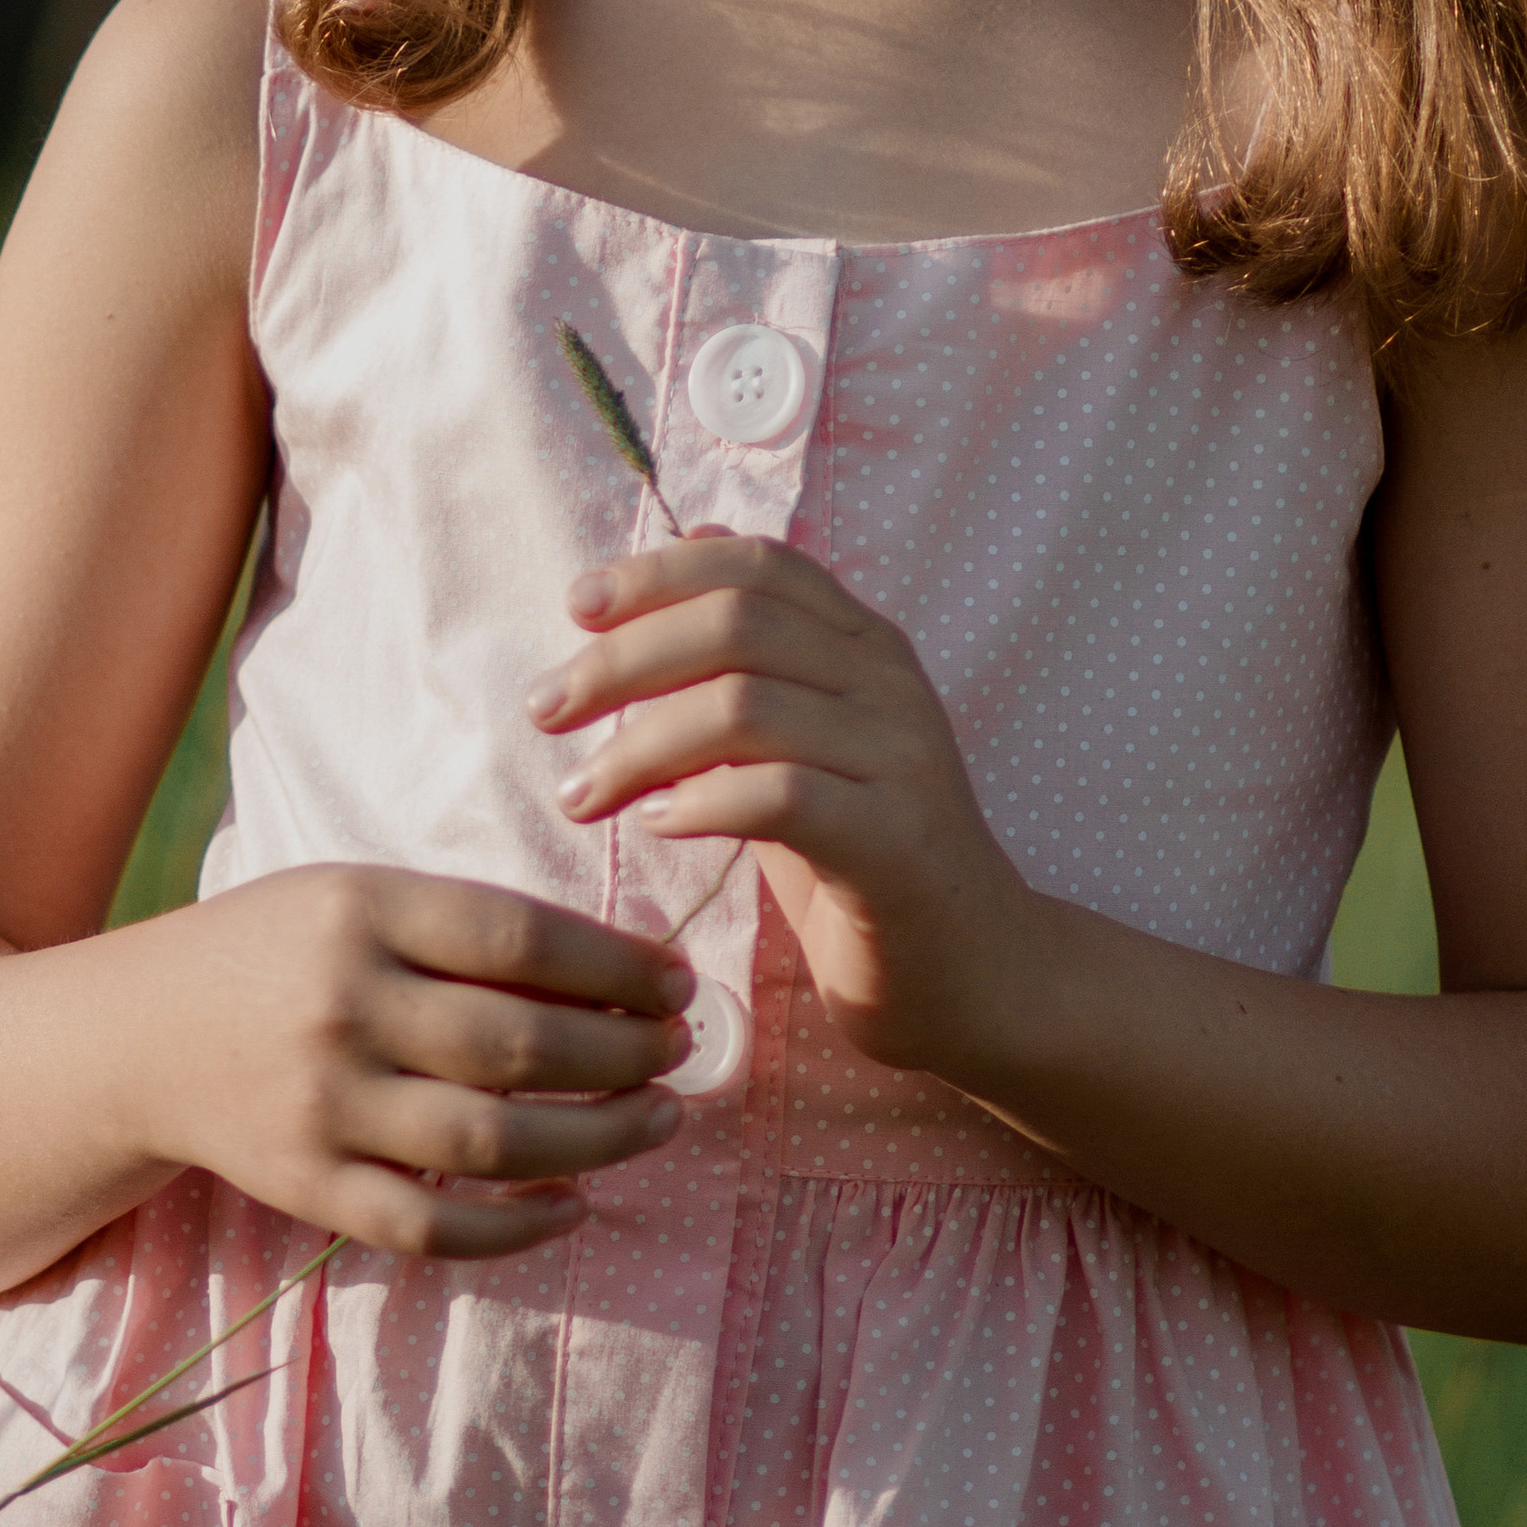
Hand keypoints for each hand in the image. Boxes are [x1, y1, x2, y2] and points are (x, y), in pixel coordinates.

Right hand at [127, 864, 690, 1259]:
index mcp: (361, 912)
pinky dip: (515, 1228)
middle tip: (679, 1054)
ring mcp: (323, 1108)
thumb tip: (613, 969)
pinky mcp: (309, 1189)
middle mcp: (342, 1008)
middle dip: (623, 1054)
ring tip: (657, 1121)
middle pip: (518, 1045)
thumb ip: (464, 926)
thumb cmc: (276, 948)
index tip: (677, 982)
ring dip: (596, 1139)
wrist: (137, 1035)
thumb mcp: (356, 897)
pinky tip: (573, 1205)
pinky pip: (430, 1226)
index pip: (520, 939)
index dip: (616, 965)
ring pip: (490, 1143)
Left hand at [526, 534, 1031, 1084]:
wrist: (980, 977)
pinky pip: (784, 796)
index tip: (576, 607)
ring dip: (641, 746)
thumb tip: (682, 548)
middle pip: (738, 624)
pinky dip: (703, 802)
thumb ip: (748, 664)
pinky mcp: (897, 843)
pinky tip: (657, 824)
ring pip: (747, 706)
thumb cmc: (865, 861)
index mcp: (865, 646)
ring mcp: (901, 759)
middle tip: (546, 710)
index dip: (660, 572)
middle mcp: (889, 685)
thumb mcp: (801, 747)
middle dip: (623, 659)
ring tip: (581, 793)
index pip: (759, 564)